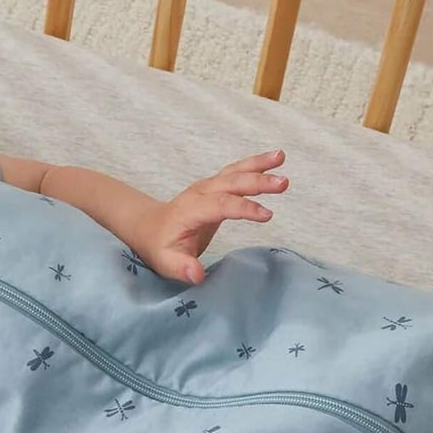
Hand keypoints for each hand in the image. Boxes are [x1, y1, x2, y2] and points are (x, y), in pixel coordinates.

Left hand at [130, 149, 288, 283]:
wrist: (149, 227)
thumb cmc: (160, 246)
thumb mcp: (166, 263)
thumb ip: (181, 268)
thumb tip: (196, 275)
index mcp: (190, 210)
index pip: (220, 205)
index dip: (243, 209)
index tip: (267, 216)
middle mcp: (200, 192)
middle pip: (230, 183)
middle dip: (257, 181)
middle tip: (283, 183)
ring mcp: (208, 186)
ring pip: (235, 172)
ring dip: (259, 165)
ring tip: (281, 157)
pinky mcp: (216, 186)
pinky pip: (237, 172)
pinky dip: (256, 164)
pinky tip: (276, 158)